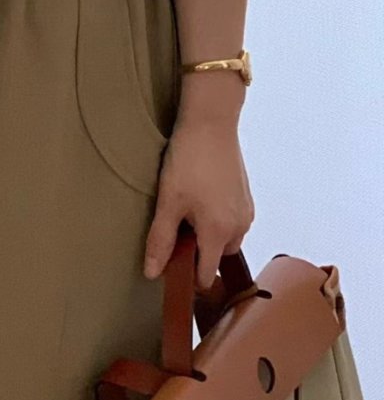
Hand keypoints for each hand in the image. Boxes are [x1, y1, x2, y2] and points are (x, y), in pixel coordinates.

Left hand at [142, 117, 254, 288]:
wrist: (211, 123)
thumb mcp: (168, 202)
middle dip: (198, 250)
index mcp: (219, 232)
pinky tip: (200, 197)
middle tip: (175, 228)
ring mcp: (246, 210)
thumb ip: (161, 240)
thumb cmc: (188, 161)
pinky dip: (218, 218)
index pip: (206, 274)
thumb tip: (152, 273)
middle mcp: (239, 226)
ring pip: (226, 237)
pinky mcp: (246, 195)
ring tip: (186, 209)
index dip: (187, 276)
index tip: (170, 270)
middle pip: (217, 256)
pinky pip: (233, 220)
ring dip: (208, 233)